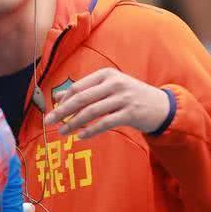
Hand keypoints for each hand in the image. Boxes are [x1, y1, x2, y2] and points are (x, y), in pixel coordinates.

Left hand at [44, 68, 169, 138]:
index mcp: (106, 74)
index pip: (77, 87)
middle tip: (48, 121)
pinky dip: (91, 131)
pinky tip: (81, 137)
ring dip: (74, 123)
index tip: (52, 110)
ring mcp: (123, 98)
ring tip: (62, 132)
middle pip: (81, 98)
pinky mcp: (131, 113)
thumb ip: (85, 91)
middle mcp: (114, 83)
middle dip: (62, 111)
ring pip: (91, 112)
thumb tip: (57, 98)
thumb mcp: (108, 88)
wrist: (161, 106)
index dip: (63, 100)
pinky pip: (105, 123)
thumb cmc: (129, 96)